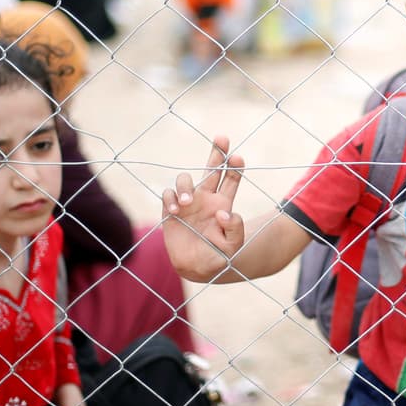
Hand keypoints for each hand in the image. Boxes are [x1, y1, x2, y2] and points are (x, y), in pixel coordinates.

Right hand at [161, 137, 245, 282]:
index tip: (237, 158)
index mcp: (223, 202)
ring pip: (186, 179)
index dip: (234, 166)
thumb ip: (235, 229)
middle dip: (217, 152)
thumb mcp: (233, 246)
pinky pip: (168, 195)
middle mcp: (206, 197)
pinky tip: (176, 209)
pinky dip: (171, 197)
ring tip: (187, 202)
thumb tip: (223, 212)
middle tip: (222, 137)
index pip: (231, 178)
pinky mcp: (171, 210)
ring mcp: (188, 202)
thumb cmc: (217, 255)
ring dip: (186, 186)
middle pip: (212, 169)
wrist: (196, 267)